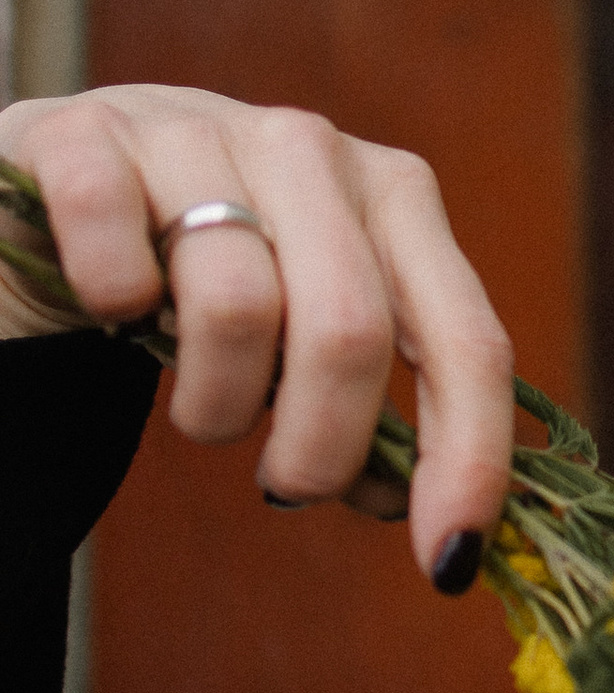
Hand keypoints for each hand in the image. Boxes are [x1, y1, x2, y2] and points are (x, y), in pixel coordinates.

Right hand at [0, 85, 518, 586]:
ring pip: (236, 308)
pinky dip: (113, 306)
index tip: (450, 562)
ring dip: (214, 405)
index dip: (470, 458)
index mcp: (394, 196)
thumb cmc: (207, 277)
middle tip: (286, 484)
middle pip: (351, 333)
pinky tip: (112, 306)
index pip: (467, 338)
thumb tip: (447, 527)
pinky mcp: (88, 138)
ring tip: (199, 406)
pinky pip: (117, 255)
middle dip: (321, 449)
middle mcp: (309, 150)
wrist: (63, 183)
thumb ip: (377, 410)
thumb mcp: (305, 333)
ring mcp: (198, 131)